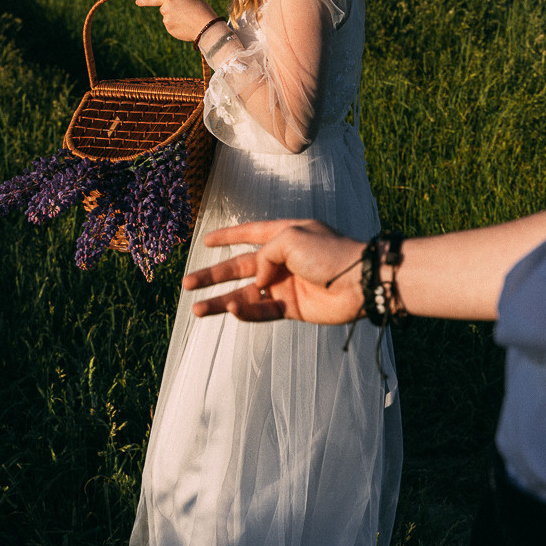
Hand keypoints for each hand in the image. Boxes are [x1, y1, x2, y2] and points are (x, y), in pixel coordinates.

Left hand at [136, 0, 216, 42]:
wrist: (206, 27)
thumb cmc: (200, 8)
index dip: (144, 1)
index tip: (137, 2)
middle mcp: (165, 11)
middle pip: (164, 8)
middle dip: (172, 8)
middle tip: (186, 9)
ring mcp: (167, 22)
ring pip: (168, 17)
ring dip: (175, 17)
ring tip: (189, 18)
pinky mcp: (170, 31)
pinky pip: (171, 26)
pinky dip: (177, 25)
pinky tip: (187, 25)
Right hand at [182, 219, 365, 323]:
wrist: (359, 281)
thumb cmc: (329, 253)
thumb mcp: (291, 238)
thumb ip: (265, 255)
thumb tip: (256, 280)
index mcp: (285, 235)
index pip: (250, 233)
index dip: (228, 236)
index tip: (206, 241)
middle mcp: (283, 259)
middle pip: (240, 267)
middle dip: (213, 275)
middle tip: (186, 283)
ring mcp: (287, 284)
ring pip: (246, 293)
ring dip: (222, 300)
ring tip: (196, 310)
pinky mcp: (293, 307)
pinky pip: (263, 310)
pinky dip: (246, 311)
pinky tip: (232, 309)